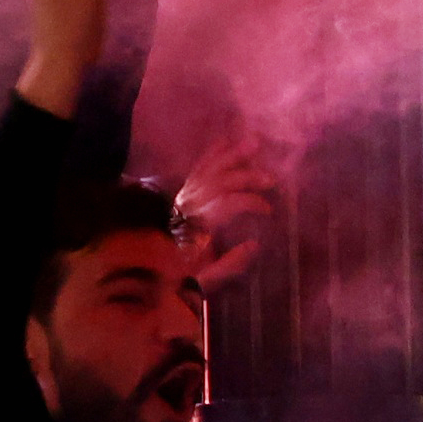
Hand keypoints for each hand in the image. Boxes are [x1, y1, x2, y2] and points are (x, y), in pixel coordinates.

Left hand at [171, 141, 275, 292]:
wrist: (151, 275)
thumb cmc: (182, 280)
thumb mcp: (207, 279)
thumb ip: (230, 264)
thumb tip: (254, 244)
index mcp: (195, 227)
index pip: (225, 203)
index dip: (249, 202)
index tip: (268, 210)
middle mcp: (187, 207)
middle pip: (219, 181)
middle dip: (246, 176)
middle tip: (271, 179)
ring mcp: (183, 198)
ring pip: (208, 170)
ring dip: (231, 156)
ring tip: (253, 143)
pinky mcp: (182, 196)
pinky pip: (197, 170)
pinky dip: (211, 154)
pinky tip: (225, 141)